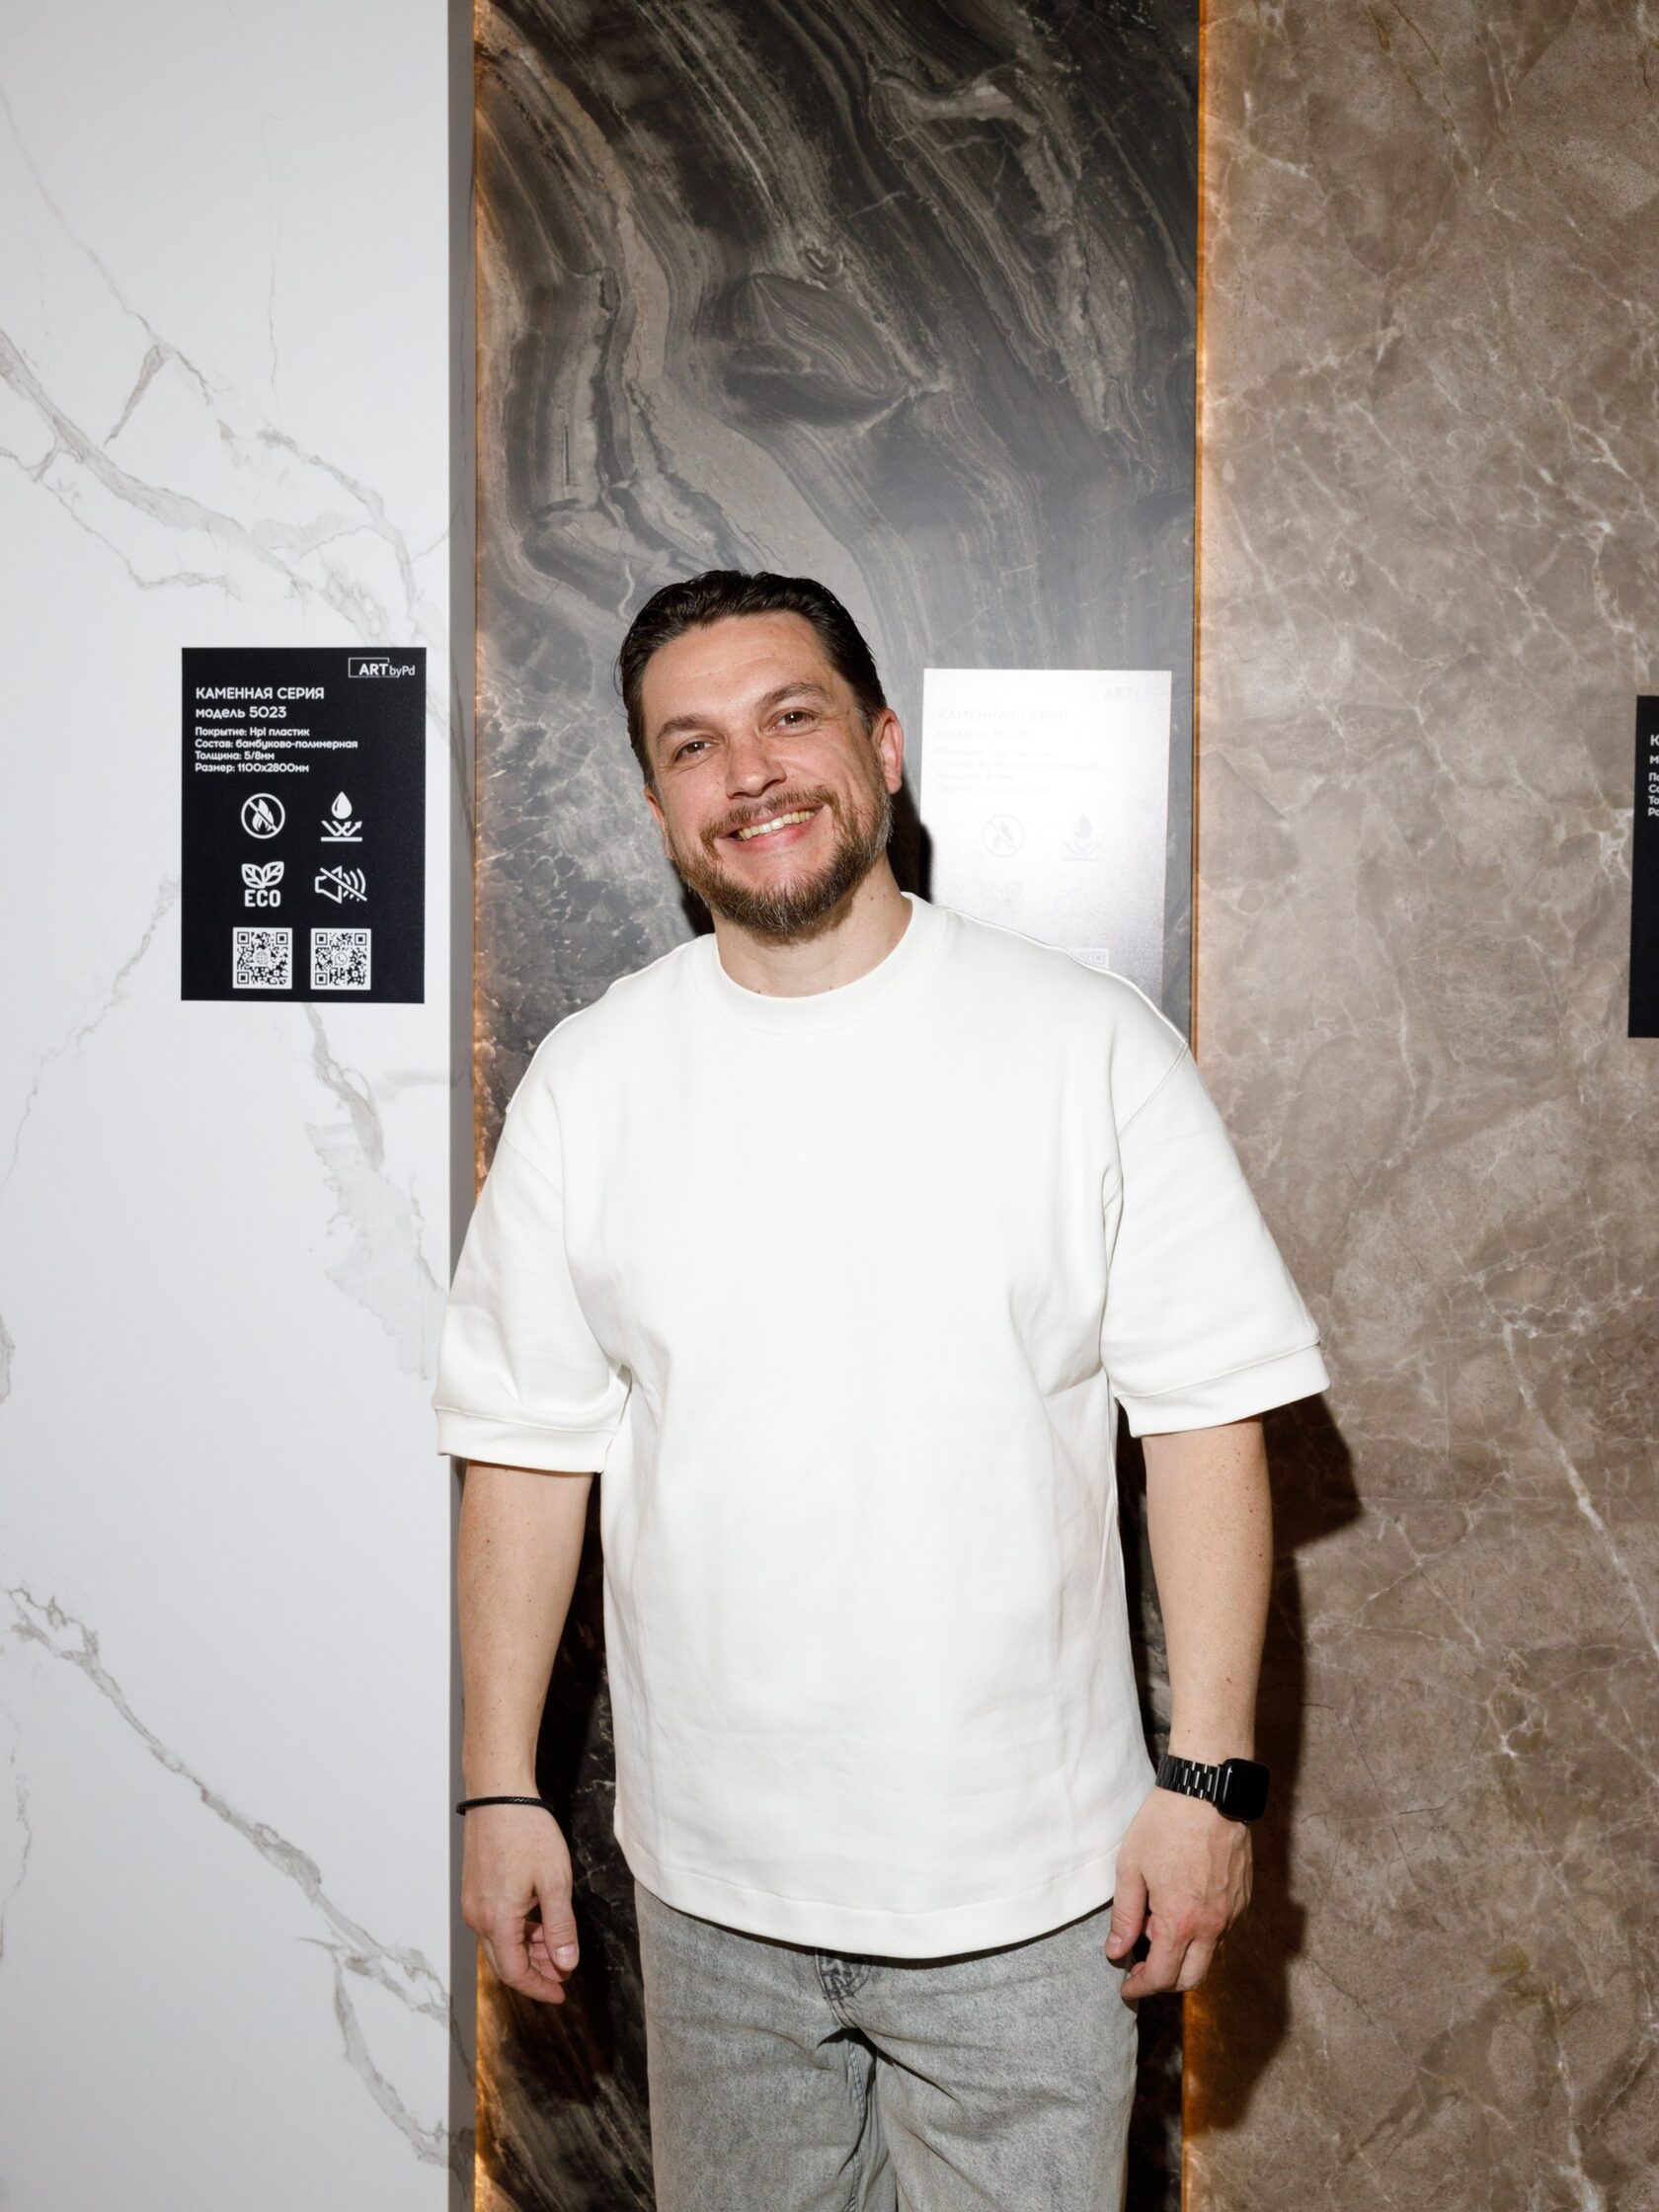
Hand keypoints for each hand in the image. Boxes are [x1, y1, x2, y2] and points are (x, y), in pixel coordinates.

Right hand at [461, 1804, 580, 2004]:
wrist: (498, 1794)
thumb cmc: (527, 1832)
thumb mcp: (554, 1881)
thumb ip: (560, 1927)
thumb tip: (565, 1964)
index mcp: (497, 1920)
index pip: (515, 1973)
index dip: (539, 1987)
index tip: (561, 1993)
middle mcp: (478, 1917)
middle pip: (505, 1962)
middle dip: (536, 1971)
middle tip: (564, 1971)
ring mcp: (473, 1903)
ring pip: (499, 1942)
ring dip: (528, 1950)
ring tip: (557, 1944)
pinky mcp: (474, 1889)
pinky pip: (494, 1923)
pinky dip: (517, 1931)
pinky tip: (538, 1921)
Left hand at [1104, 1784, 1251, 2000]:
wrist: (1207, 1790)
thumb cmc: (1164, 1824)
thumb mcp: (1131, 1867)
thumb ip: (1125, 1915)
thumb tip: (1117, 1951)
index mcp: (1181, 1921)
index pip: (1163, 1977)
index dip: (1141, 1988)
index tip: (1127, 1987)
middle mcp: (1213, 1924)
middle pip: (1192, 1978)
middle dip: (1165, 1982)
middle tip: (1142, 1967)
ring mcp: (1233, 1912)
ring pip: (1209, 1953)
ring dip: (1184, 1952)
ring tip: (1158, 1920)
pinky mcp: (1243, 1897)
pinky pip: (1223, 1929)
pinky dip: (1201, 1931)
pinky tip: (1182, 1905)